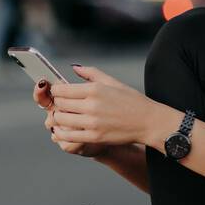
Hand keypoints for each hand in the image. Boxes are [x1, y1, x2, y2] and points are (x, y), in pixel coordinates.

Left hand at [48, 65, 162, 146]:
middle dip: (56, 104)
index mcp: (95, 89)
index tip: (58, 93)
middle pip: (59, 104)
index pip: (62, 90)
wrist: (148, 122)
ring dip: (58, 118)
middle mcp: (92, 105)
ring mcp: (92, 122)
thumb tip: (74, 68)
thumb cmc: (132, 101)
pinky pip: (68, 136)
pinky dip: (61, 133)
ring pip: (61, 119)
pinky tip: (63, 130)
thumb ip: (91, 73)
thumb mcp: (113, 82)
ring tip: (63, 117)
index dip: (55, 91)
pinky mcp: (94, 137)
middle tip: (59, 105)